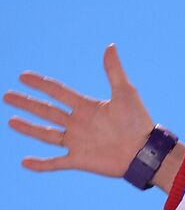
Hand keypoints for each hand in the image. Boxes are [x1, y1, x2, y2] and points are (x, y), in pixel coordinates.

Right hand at [5, 44, 155, 176]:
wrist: (146, 151)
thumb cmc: (138, 121)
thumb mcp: (125, 92)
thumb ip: (114, 71)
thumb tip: (110, 46)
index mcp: (87, 107)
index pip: (58, 92)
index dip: (41, 84)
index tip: (23, 76)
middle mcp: (79, 123)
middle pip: (47, 111)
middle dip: (28, 103)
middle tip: (7, 95)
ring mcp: (78, 142)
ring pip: (47, 134)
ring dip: (29, 128)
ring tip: (11, 121)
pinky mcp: (80, 160)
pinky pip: (56, 162)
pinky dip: (41, 164)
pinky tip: (25, 162)